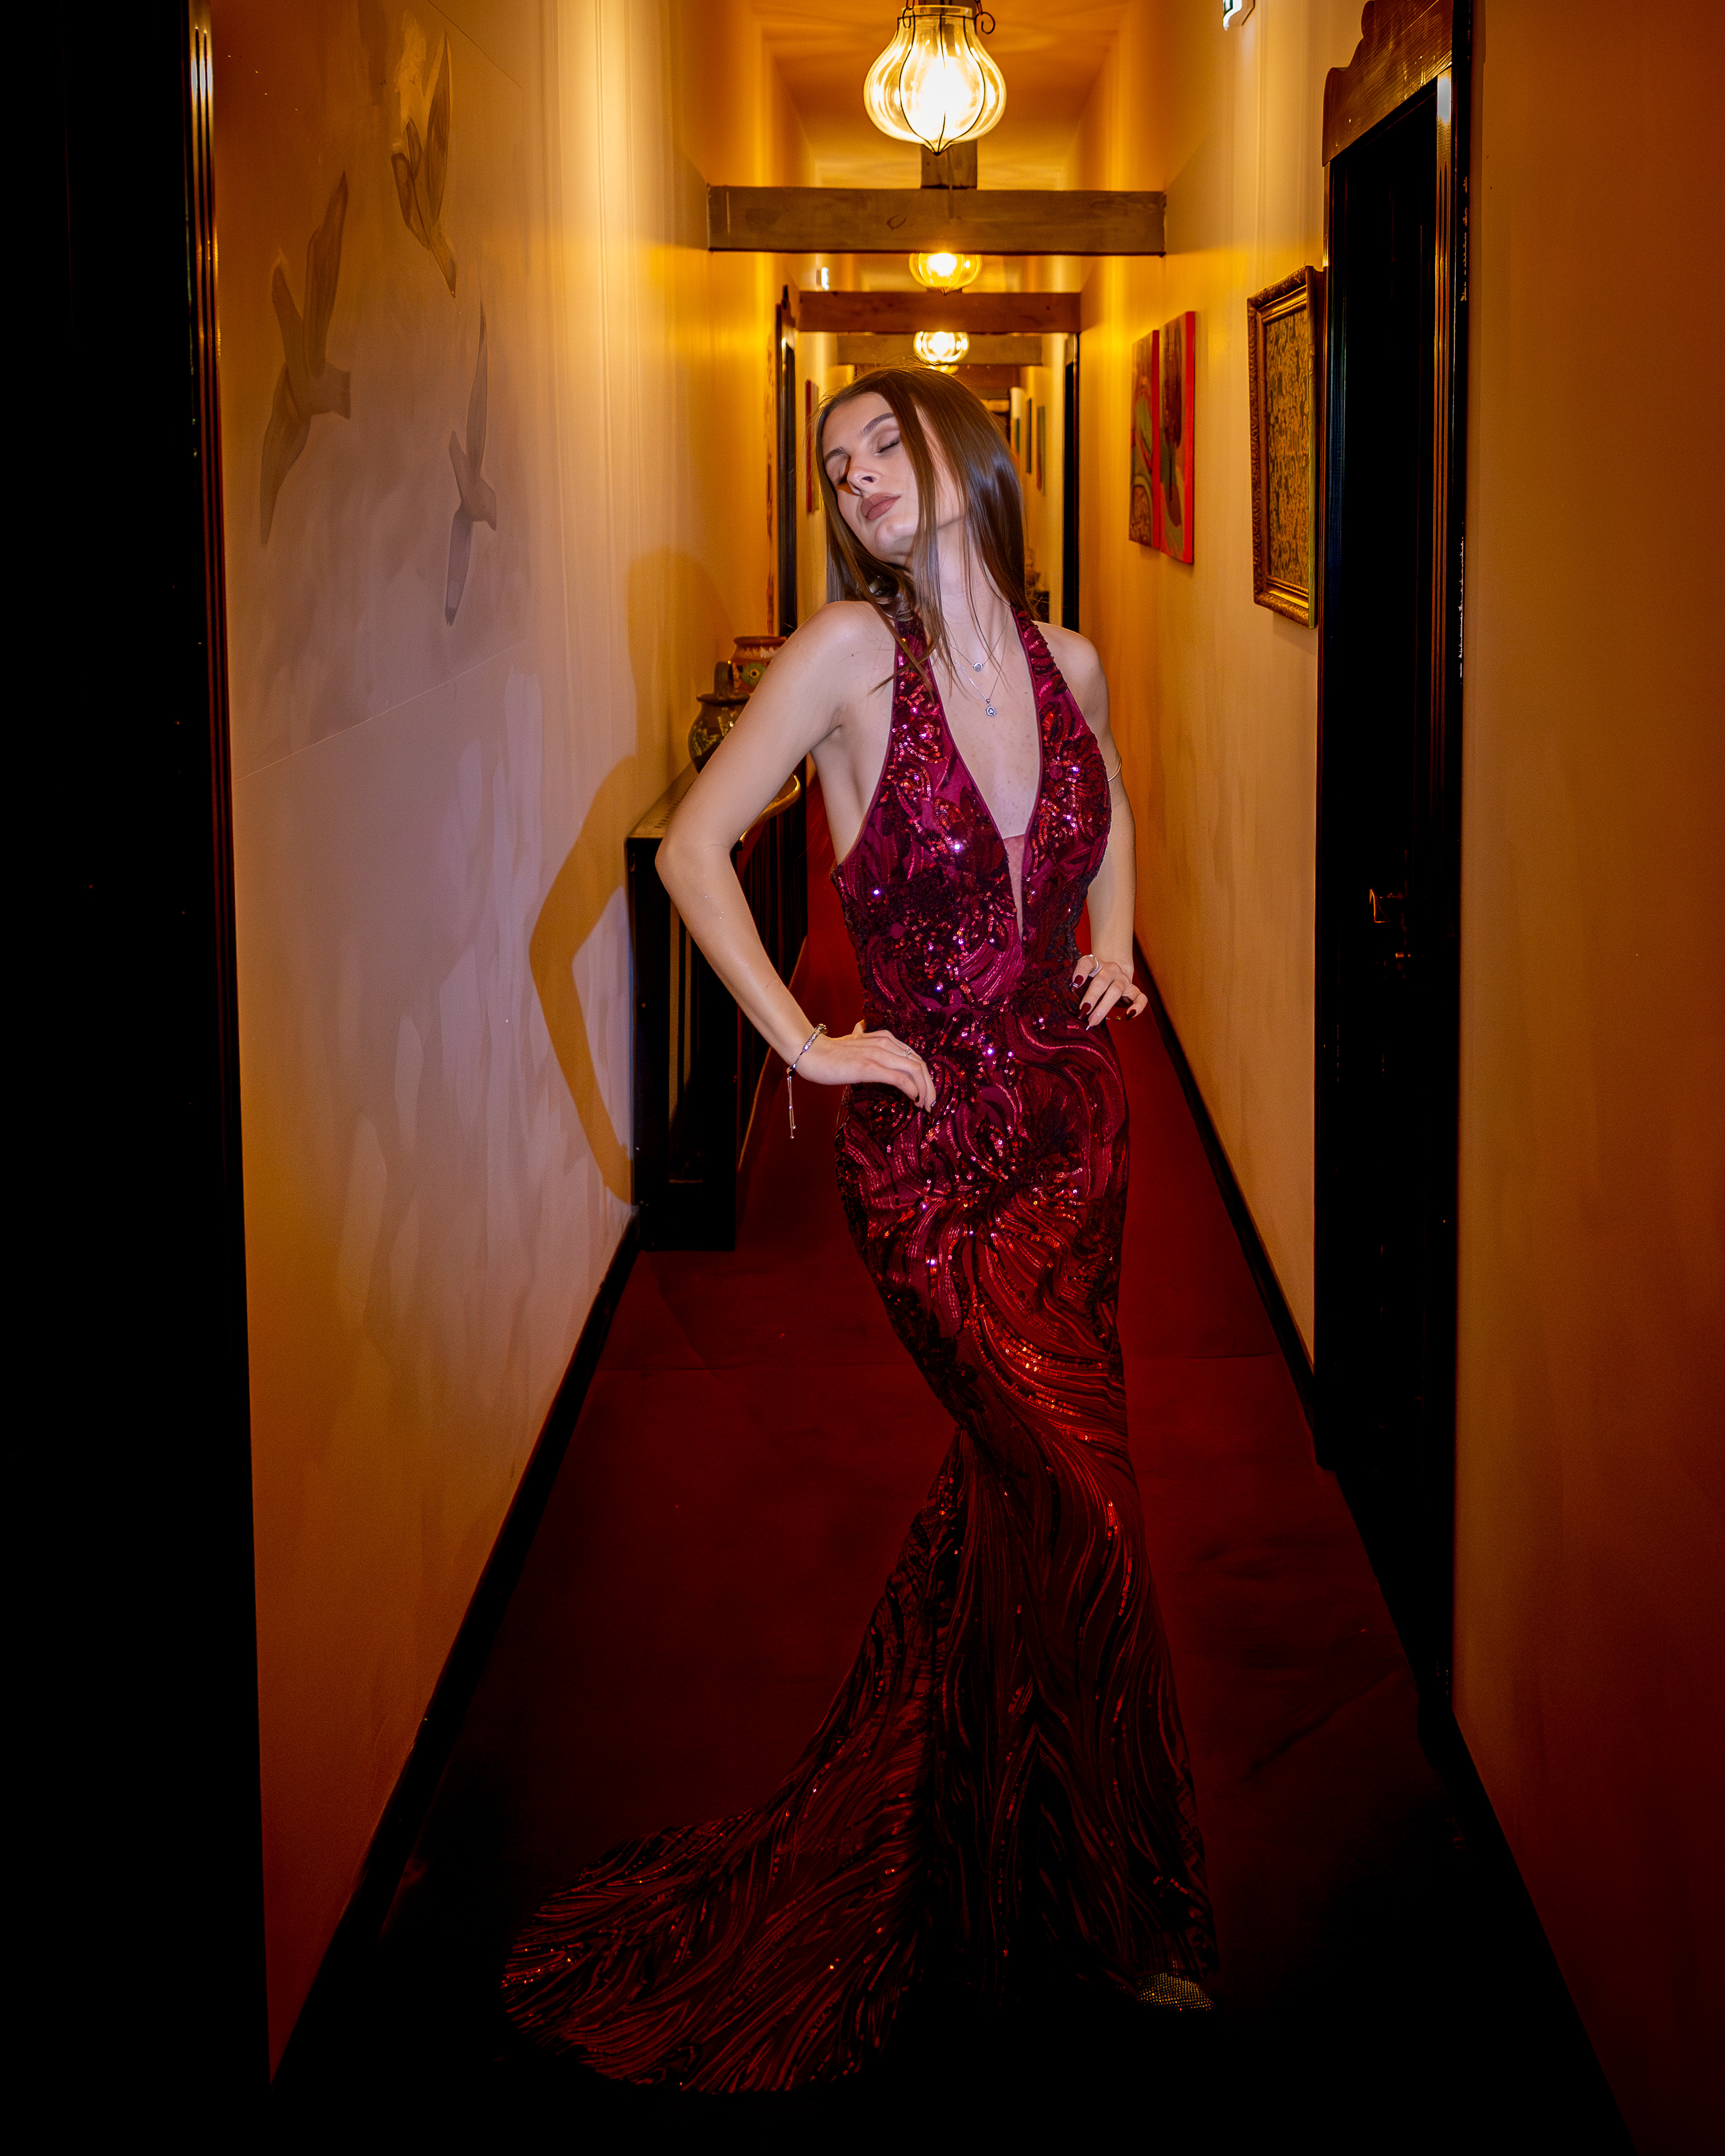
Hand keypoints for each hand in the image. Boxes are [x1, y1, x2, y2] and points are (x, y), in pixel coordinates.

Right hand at [802, 1020, 936, 1108]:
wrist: (810, 1053)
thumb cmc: (828, 1051)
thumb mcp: (851, 1041)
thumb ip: (862, 1038)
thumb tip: (861, 1028)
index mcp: (884, 1038)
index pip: (913, 1056)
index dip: (924, 1075)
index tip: (926, 1092)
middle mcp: (885, 1043)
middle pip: (919, 1063)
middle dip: (929, 1085)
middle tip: (931, 1103)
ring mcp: (877, 1054)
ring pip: (914, 1070)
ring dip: (925, 1090)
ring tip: (925, 1105)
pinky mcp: (869, 1067)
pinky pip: (899, 1078)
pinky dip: (912, 1090)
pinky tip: (914, 1099)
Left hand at [1072, 953, 1146, 1027]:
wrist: (1114, 971)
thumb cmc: (1094, 977)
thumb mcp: (1085, 976)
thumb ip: (1076, 985)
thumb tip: (1064, 1002)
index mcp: (1096, 963)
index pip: (1087, 963)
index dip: (1080, 972)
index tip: (1073, 985)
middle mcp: (1111, 970)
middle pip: (1101, 981)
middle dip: (1091, 997)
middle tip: (1082, 1012)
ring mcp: (1123, 980)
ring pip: (1116, 991)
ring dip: (1104, 1007)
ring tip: (1094, 1020)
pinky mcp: (1133, 990)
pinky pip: (1140, 997)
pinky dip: (1137, 1007)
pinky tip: (1129, 1016)